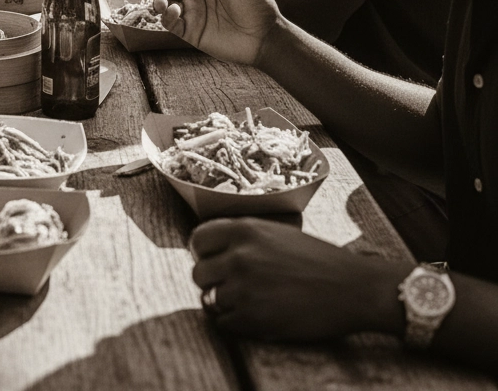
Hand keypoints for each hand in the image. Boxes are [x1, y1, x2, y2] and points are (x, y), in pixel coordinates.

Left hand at [191, 217, 403, 340]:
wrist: (354, 288)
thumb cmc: (318, 259)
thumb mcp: (276, 233)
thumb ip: (243, 239)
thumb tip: (211, 251)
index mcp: (245, 229)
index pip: (198, 239)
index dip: (203, 253)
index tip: (213, 262)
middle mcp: (240, 255)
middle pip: (198, 273)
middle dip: (211, 282)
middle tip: (230, 287)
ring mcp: (245, 288)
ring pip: (209, 300)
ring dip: (224, 305)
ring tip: (249, 303)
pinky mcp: (254, 318)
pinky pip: (224, 324)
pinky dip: (236, 324)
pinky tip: (257, 317)